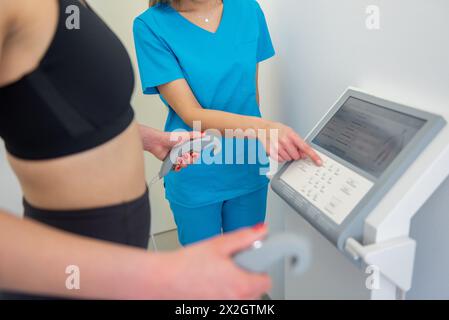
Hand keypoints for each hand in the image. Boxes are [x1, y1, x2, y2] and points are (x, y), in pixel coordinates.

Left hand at [139, 125, 201, 170]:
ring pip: (185, 165)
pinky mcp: (172, 163)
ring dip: (183, 163)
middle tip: (185, 156)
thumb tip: (204, 134)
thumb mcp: (184, 136)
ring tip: (178, 159)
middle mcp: (183, 153)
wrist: (158, 143)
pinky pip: (177, 169)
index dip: (196, 155)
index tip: (195, 154)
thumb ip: (194, 135)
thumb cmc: (170, 138)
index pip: (196, 154)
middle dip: (189, 160)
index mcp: (188, 147)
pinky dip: (177, 168)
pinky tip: (175, 164)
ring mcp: (178, 158)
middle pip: (191, 161)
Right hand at [155, 225, 271, 299]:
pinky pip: (229, 303)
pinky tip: (211, 283)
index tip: (251, 260)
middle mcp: (236, 301)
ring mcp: (225, 309)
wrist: (162, 280)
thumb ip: (245, 237)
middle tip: (233, 265)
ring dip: (237, 287)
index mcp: (241, 284)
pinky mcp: (214, 310)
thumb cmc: (186, 264)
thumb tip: (262, 230)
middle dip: (249, 277)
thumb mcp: (218, 244)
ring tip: (220, 274)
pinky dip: (225, 294)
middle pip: (256, 291)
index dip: (260, 267)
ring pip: (243, 299)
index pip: (266, 280)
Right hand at [263, 122, 321, 164]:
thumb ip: (299, 143)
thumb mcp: (290, 132)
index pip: (305, 147)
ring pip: (288, 159)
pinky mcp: (271, 152)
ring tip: (282, 147)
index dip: (313, 155)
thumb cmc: (278, 130)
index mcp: (292, 135)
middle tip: (290, 147)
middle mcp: (285, 140)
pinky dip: (280, 157)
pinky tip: (278, 150)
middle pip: (296, 156)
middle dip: (295, 154)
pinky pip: (280, 160)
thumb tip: (305, 154)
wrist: (264, 128)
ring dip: (287, 155)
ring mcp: (277, 147)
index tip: (319, 162)